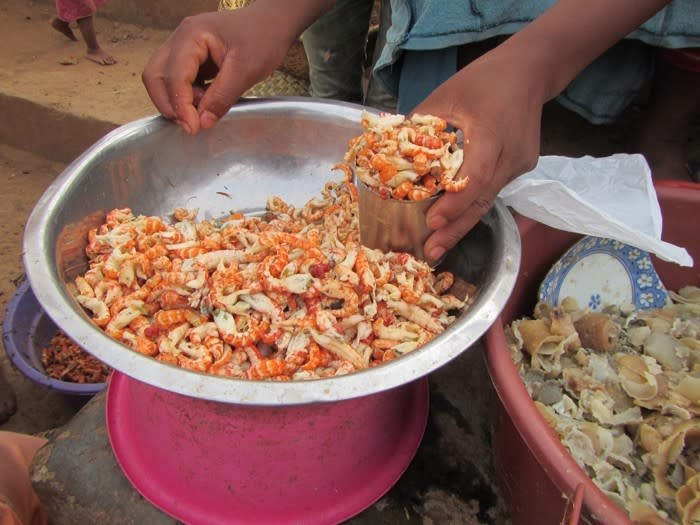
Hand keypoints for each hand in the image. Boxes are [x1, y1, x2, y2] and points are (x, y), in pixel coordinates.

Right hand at [142, 7, 295, 134]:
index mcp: (192, 36)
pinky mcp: (191, 58)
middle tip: (190, 125)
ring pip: (163, 79)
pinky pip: (177, 80)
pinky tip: (204, 103)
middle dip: (169, 104)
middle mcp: (181, 39)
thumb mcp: (246, 70)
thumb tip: (202, 122)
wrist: (272, 24)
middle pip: (156, 76)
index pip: (175, 76)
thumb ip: (222, 97)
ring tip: (201, 112)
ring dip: (176, 101)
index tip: (193, 128)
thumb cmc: (262, 38)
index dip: (180, 105)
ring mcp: (183, 48)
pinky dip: (185, 96)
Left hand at [413, 49, 546, 260]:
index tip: (431, 222)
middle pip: (482, 200)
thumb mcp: (445, 95)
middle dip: (455, 229)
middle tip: (430, 252)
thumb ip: (419, 127)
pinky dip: (472, 205)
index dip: (453, 204)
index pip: (474, 177)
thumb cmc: (482, 80)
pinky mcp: (521, 167)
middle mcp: (511, 154)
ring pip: (488, 200)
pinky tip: (454, 220)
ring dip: (462, 223)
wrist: (529, 72)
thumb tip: (390, 156)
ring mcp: (520, 164)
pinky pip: (493, 190)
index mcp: (492, 132)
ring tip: (437, 246)